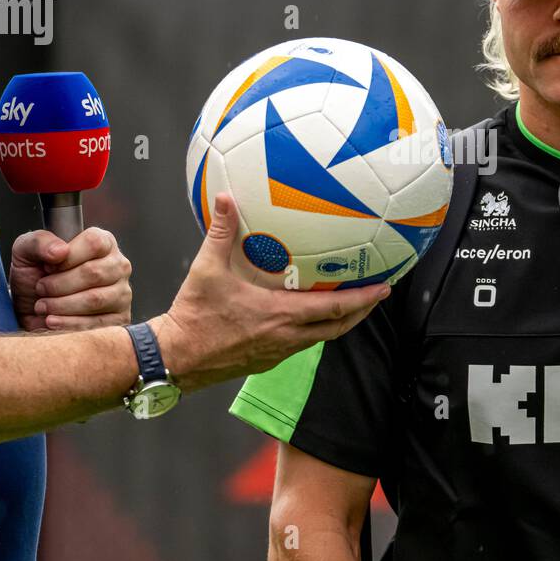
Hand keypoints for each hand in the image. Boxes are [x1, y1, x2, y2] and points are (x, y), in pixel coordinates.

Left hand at [10, 227, 133, 331]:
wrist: (32, 309)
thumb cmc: (34, 275)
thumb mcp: (26, 251)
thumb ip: (39, 242)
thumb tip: (60, 251)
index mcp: (103, 242)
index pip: (94, 243)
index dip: (67, 257)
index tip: (47, 267)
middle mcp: (118, 265)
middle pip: (94, 273)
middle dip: (59, 285)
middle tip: (40, 289)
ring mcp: (122, 293)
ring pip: (95, 299)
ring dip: (62, 305)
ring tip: (42, 306)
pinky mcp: (119, 319)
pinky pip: (97, 323)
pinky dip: (69, 324)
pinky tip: (51, 321)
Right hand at [152, 193, 389, 392]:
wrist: (175, 359)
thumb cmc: (193, 315)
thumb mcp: (206, 269)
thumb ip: (221, 232)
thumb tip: (227, 198)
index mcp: (280, 316)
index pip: (335, 310)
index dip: (363, 300)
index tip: (384, 288)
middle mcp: (286, 338)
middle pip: (338, 328)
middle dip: (361, 312)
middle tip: (377, 295)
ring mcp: (277, 353)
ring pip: (320, 339)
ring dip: (339, 322)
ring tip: (350, 304)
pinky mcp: (265, 362)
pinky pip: (300, 345)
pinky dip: (314, 331)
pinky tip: (309, 318)